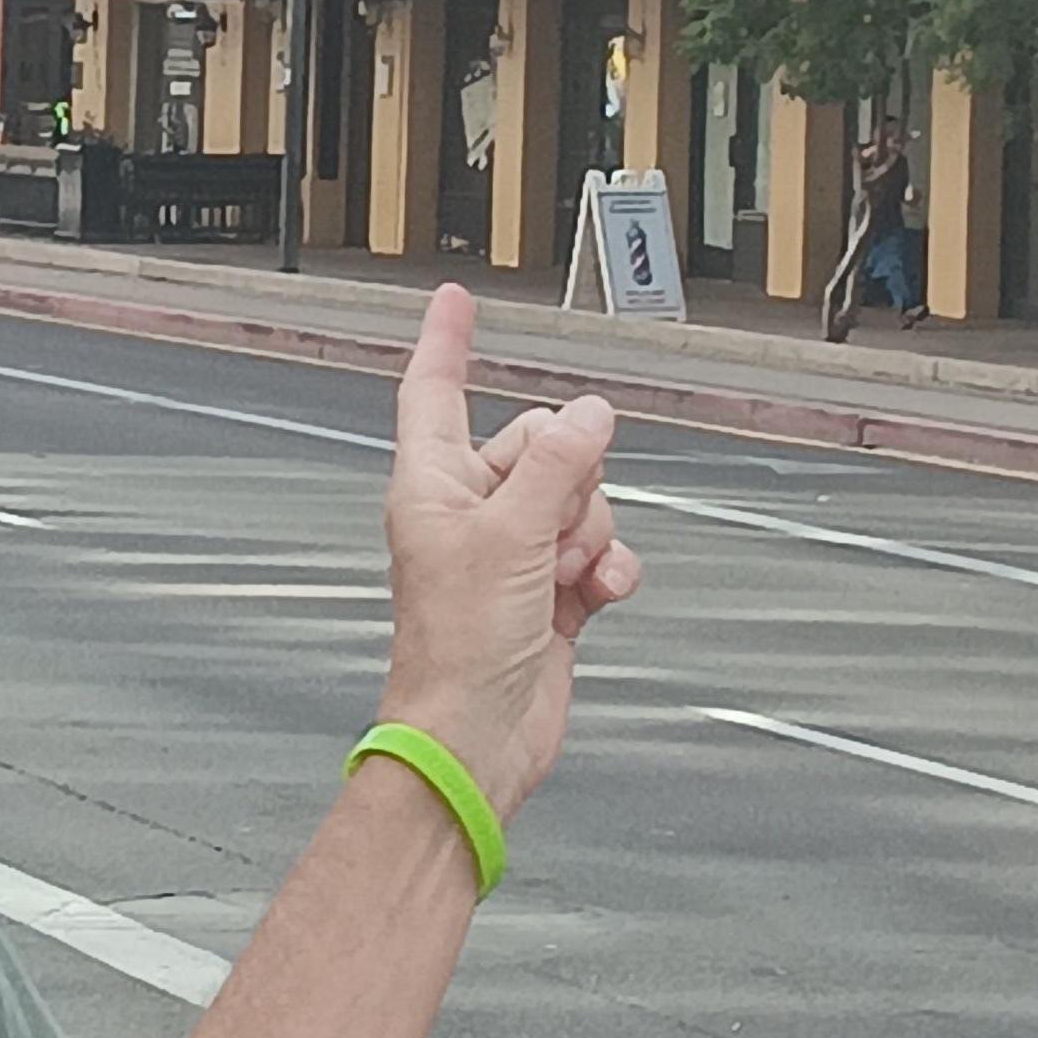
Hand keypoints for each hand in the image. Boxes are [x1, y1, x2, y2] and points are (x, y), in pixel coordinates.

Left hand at [375, 284, 636, 818]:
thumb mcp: (510, 537)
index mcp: (432, 483)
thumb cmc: (456, 647)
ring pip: (579, 497)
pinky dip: (606, 567)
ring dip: (588, 530)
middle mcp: (469, 511)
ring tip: (563, 571)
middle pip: (539, 445)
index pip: (435, 391)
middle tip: (548, 527)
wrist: (478, 737)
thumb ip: (556, 466)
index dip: (446, 342)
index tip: (454, 299)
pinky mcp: (550, 591)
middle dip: (566, 479)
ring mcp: (512, 552)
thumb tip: (589, 415)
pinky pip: (598, 549)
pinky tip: (594, 592)